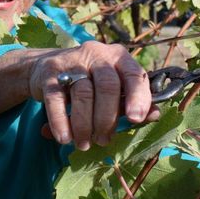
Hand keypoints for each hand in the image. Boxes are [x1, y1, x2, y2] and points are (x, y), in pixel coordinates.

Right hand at [29, 41, 159, 149]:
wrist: (44, 67)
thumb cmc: (88, 81)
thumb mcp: (111, 87)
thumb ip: (132, 100)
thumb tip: (154, 115)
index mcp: (118, 57)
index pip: (134, 74)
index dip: (138, 97)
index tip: (136, 119)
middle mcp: (96, 54)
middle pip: (108, 86)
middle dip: (107, 119)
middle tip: (103, 140)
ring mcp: (72, 62)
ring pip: (83, 94)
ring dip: (84, 125)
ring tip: (84, 144)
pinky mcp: (50, 73)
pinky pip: (56, 100)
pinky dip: (61, 122)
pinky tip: (64, 138)